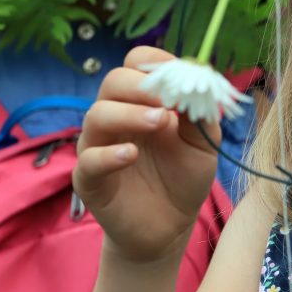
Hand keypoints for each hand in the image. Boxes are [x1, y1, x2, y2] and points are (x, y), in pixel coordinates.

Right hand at [74, 46, 220, 263]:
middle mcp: (116, 118)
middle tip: (168, 99)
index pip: (136, 65)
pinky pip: (88, 160)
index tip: (180, 73)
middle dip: (141, 85)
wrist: (170, 227)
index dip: (156, 64)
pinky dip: (108, 154)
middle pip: (113, 82)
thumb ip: (201, 115)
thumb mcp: (203, 144)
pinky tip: (131, 154)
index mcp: (142, 102)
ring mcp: (98, 146)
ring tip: (160, 122)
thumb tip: (199, 84)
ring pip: (97, 115)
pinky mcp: (89, 179)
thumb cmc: (183, 178)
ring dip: (129, 114)